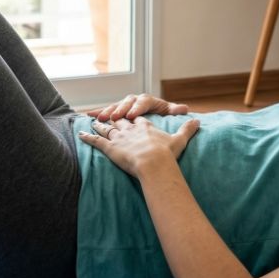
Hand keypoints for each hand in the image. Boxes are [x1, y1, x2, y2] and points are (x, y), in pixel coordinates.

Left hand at [77, 115, 199, 177]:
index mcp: (145, 126)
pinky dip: (88, 137)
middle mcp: (130, 129)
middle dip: (113, 117)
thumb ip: (187, 129)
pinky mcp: (109, 148)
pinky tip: (80, 135)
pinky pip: (96, 141)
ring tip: (93, 122)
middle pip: (120, 120)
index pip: (137, 118)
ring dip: (99, 125)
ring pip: (107, 129)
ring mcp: (119, 138)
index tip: (128, 115)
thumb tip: (198, 120)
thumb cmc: (167, 154)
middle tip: (107, 115)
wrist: (154, 163)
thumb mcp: (179, 140)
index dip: (132, 116)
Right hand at [83, 93, 189, 121]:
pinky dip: (98, 112)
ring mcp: (124, 105)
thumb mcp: (169, 112)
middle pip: (127, 103)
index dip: (137, 108)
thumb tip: (185, 109)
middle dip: (121, 109)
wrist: (153, 114)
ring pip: (115, 106)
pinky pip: (107, 111)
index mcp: (147, 100)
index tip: (132, 116)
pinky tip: (89, 115)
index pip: (143, 102)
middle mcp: (134, 100)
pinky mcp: (117, 111)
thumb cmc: (162, 114)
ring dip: (108, 112)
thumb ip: (175, 110)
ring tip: (101, 118)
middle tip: (116, 117)